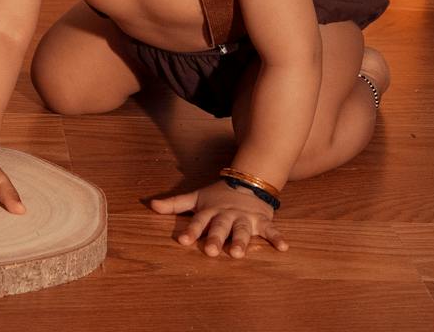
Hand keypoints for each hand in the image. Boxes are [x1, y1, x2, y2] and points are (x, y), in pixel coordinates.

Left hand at [149, 182, 287, 258]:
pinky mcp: (262, 221)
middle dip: (215, 238)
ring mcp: (246, 218)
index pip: (199, 221)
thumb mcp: (196, 198)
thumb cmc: (218, 196)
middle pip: (220, 227)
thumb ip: (175, 204)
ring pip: (243, 230)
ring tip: (238, 253)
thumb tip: (150, 205)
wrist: (248, 180)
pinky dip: (277, 238)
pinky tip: (284, 248)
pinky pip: (271, 230)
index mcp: (211, 211)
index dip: (191, 230)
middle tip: (210, 251)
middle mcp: (227, 215)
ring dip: (241, 241)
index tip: (183, 241)